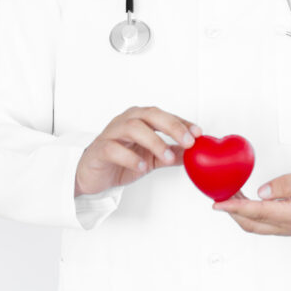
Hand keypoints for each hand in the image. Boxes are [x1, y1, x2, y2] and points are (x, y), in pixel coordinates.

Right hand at [75, 106, 201, 196]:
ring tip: (167, 157)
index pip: (164, 115)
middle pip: (150, 115)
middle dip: (171, 126)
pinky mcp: (99, 149)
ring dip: (154, 142)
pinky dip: (130, 157)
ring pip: (133, 128)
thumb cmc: (120, 160)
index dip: (182, 122)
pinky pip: (114, 148)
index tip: (198, 133)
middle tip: (188, 142)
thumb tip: (193, 154)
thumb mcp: (151, 159)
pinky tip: (142, 167)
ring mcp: (111, 133)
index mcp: (140, 119)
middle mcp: (126, 121)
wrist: (91, 175)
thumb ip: (170, 154)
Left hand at [212, 161, 290, 235]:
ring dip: (239, 212)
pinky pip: (264, 221)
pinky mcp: (290, 222)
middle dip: (231, 211)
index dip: (234, 207)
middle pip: (252, 223)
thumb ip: (286, 184)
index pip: (257, 212)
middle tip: (217, 193)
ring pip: (257, 225)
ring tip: (227, 193)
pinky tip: (244, 198)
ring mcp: (290, 226)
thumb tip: (262, 191)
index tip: (217, 203)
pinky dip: (249, 212)